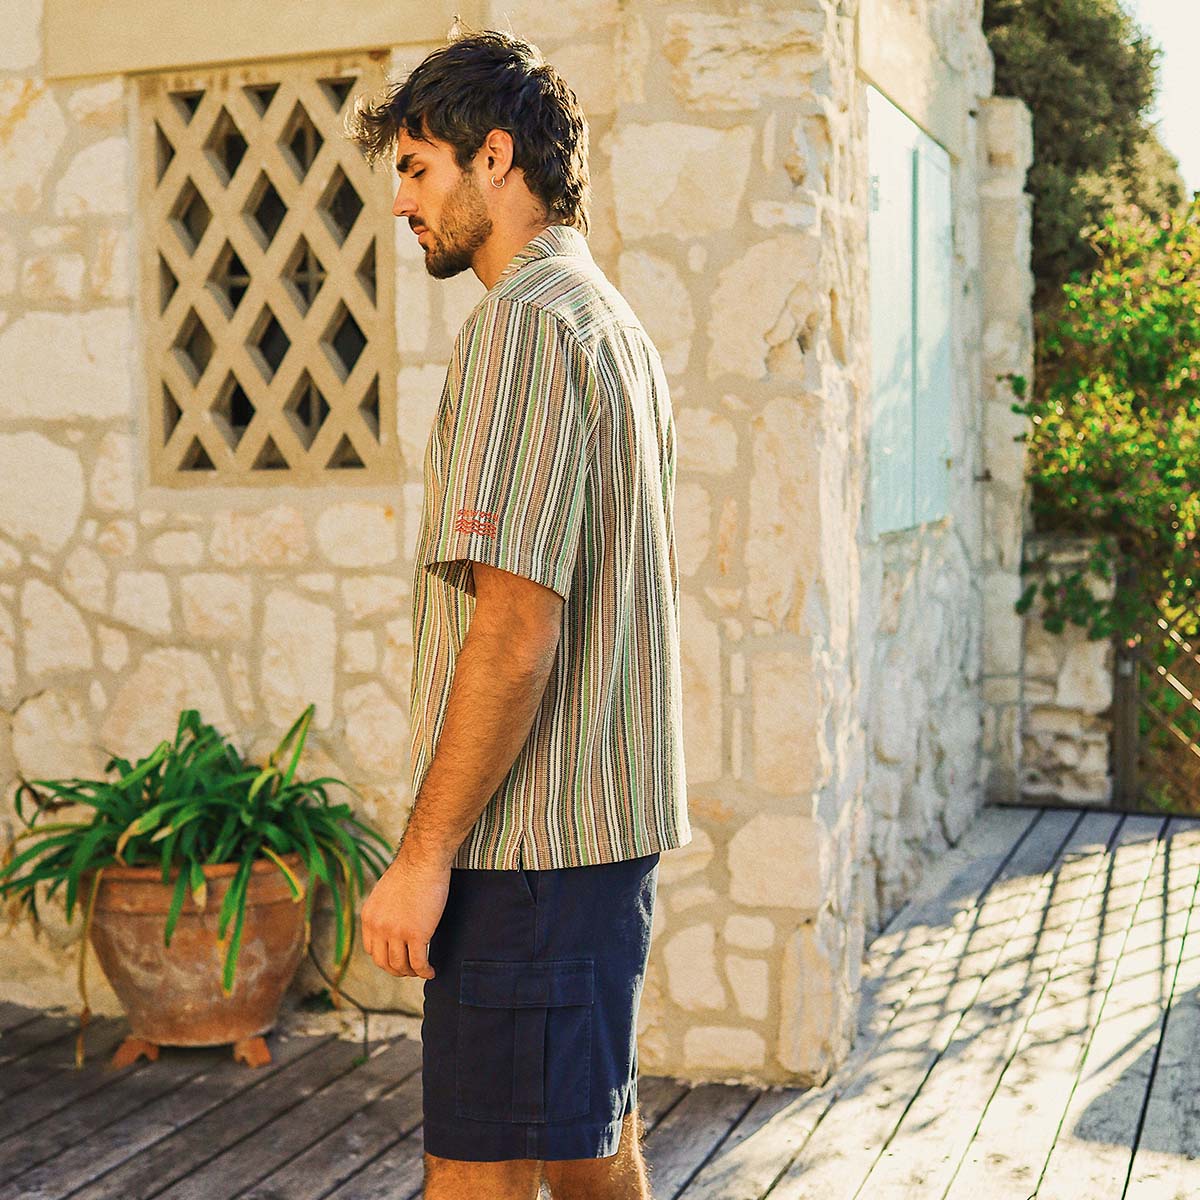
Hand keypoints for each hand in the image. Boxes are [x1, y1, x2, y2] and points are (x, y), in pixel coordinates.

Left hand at [360, 846, 450, 978]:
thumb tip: (392, 923)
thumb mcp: (385, 892)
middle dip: (397, 970)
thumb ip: (384, 911)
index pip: (372, 950)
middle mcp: (379, 927)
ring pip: (401, 966)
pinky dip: (425, 971)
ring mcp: (397, 932)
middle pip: (384, 962)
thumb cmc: (411, 870)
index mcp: (369, 917)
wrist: (424, 860)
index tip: (396, 958)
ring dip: (411, 972)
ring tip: (421, 970)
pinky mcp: (417, 934)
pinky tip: (431, 970)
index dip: (385, 958)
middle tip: (409, 970)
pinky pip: (419, 962)